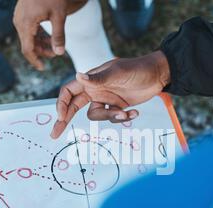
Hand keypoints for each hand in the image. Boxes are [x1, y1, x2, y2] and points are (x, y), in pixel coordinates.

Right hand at [13, 0, 86, 69]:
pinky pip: (27, 30)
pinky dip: (37, 35)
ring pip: (27, 37)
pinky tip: (49, 37)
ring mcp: (19, 17)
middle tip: (56, 54)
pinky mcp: (22, 14)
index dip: (35, 60)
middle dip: (41, 52)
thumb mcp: (59, 16)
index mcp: (26, 24)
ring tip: (54, 45)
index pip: (28, 49)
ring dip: (40, 44)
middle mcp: (19, 21)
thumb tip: (60, 53)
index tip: (43, 68)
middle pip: (28, 44)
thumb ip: (59, 35)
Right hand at [51, 51, 170, 138]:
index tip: (61, 117)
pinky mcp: (118, 107)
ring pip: (98, 117)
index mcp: (91, 80)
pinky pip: (113, 119)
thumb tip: (79, 75)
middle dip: (64, 120)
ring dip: (111, 118)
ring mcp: (106, 100)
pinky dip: (123, 118)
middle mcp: (95, 90)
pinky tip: (135, 113)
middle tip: (54, 135)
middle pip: (74, 107)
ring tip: (125, 114)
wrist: (158, 75)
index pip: (69, 92)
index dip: (62, 104)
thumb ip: (98, 78)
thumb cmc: (138, 69)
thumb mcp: (118, 73)